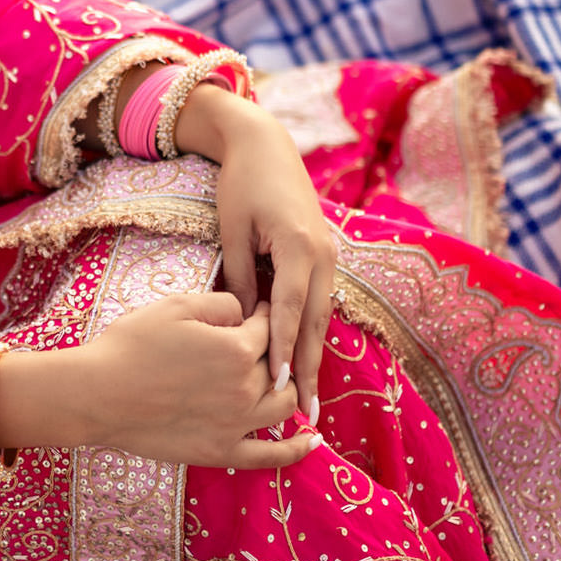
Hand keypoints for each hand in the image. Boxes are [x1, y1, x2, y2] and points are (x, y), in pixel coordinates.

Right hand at [68, 293, 317, 467]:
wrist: (96, 395)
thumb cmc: (130, 346)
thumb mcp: (175, 307)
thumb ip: (221, 304)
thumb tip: (244, 312)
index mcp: (236, 349)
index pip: (269, 327)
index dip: (264, 314)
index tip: (256, 311)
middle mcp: (245, 388)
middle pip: (278, 365)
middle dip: (272, 349)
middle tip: (257, 343)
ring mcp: (236, 425)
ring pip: (284, 406)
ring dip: (286, 389)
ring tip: (278, 380)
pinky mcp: (221, 452)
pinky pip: (270, 456)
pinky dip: (295, 450)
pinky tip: (311, 441)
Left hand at [176, 87, 337, 424]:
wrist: (264, 144)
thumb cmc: (240, 184)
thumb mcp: (232, 230)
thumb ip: (239, 279)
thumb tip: (244, 326)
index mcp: (297, 247)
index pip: (289, 311)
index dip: (284, 351)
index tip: (279, 387)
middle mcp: (322, 254)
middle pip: (314, 322)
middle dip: (310, 370)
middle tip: (306, 415)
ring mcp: (328, 254)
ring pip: (320, 315)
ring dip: (314, 356)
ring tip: (309, 400)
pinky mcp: (323, 254)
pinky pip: (318, 301)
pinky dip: (311, 331)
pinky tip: (306, 360)